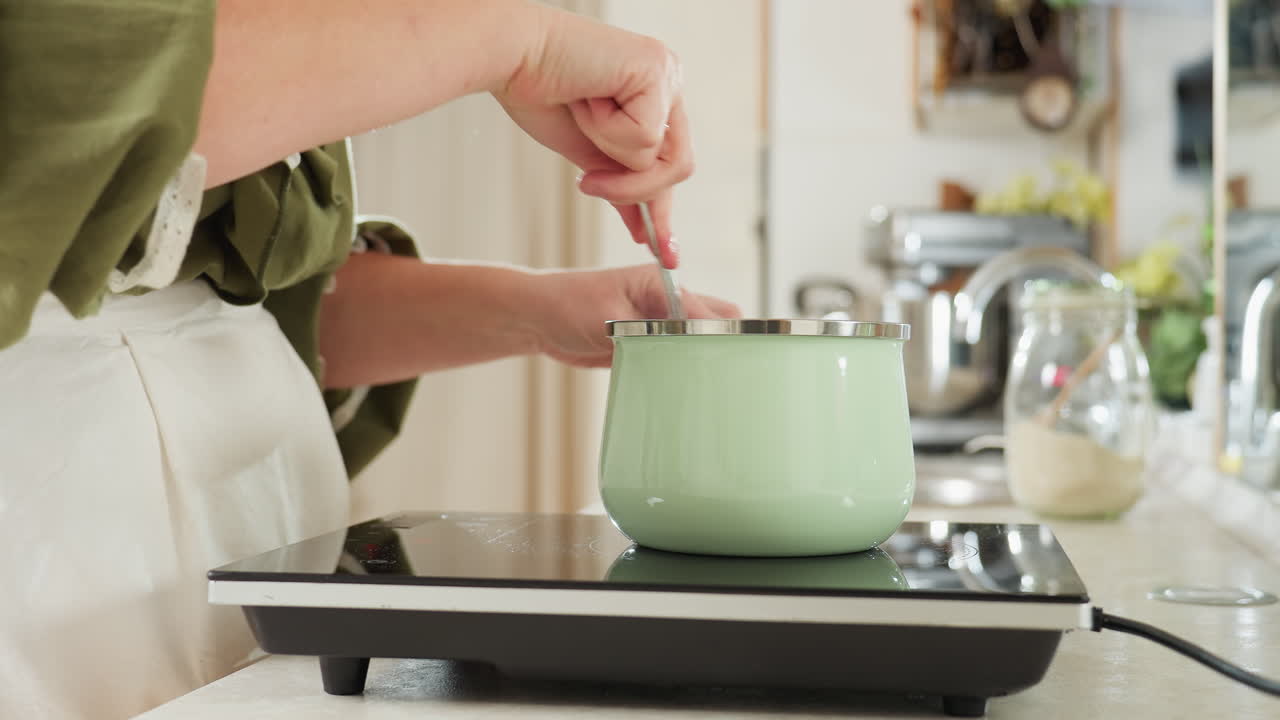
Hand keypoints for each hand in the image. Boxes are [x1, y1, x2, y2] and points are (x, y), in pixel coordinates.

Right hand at [495, 6, 692, 268]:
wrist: (510, 57)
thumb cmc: (540, 95)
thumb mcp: (590, 157)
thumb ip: (622, 186)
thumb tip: (645, 233)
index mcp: (656, 100)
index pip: (671, 164)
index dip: (663, 208)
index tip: (664, 252)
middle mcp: (668, 83)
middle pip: (678, 166)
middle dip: (634, 189)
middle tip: (588, 183)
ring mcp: (666, 74)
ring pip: (661, 157)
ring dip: (613, 156)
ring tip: (583, 120)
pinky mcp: (656, 69)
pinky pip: (645, 136)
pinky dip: (607, 130)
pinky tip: (586, 101)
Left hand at [533, 265, 740, 368]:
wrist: (536, 319)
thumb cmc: (568, 305)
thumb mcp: (611, 318)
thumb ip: (651, 331)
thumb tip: (684, 349)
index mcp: (660, 284)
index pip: (705, 309)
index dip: (719, 335)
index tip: (726, 362)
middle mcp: (664, 303)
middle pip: (710, 322)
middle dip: (719, 345)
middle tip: (721, 375)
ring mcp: (656, 325)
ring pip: (692, 343)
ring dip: (697, 362)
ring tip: (705, 388)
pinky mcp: (645, 346)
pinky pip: (671, 360)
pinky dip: (677, 373)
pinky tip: (682, 391)